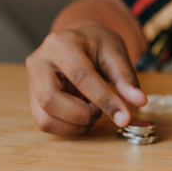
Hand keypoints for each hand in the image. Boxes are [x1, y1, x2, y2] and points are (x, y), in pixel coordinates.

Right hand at [26, 25, 146, 135]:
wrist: (80, 42)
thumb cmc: (98, 45)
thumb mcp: (116, 53)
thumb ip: (126, 78)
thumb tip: (139, 101)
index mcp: (60, 43)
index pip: (80, 76)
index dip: (104, 100)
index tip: (125, 117)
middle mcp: (38, 62)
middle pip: (51, 100)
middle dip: (84, 114)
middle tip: (104, 110)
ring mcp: (31, 82)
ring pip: (46, 118)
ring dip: (77, 124)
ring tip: (95, 111)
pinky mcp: (33, 100)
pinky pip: (46, 124)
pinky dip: (70, 128)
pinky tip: (84, 115)